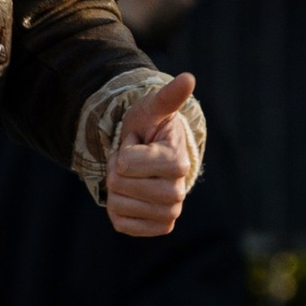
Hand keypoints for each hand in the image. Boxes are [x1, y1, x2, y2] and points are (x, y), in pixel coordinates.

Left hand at [104, 71, 196, 236]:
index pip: (126, 163)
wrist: (151, 156)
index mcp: (178, 163)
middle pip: (120, 184)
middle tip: (131, 161)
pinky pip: (121, 224)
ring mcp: (171, 213)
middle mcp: (179, 192)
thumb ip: (168, 97)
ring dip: (116, 189)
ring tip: (132, 177)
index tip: (138, 144)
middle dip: (116, 169)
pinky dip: (117, 209)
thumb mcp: (152, 110)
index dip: (124, 150)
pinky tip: (131, 197)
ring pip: (118, 205)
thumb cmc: (150, 129)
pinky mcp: (160, 228)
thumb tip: (189, 78)